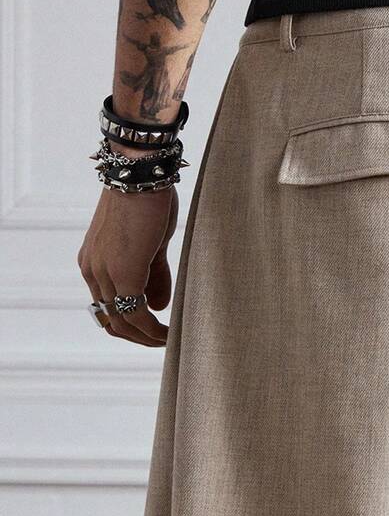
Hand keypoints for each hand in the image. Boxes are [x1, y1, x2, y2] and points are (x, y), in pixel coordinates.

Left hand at [78, 160, 177, 346]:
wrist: (141, 173)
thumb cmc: (148, 200)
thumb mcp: (151, 245)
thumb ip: (154, 276)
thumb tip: (158, 307)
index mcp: (95, 262)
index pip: (107, 308)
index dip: (131, 325)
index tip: (155, 331)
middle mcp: (92, 270)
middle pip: (110, 321)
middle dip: (138, 337)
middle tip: (163, 342)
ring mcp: (104, 272)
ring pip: (122, 322)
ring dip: (146, 337)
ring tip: (169, 341)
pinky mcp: (123, 273)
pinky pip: (136, 314)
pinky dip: (152, 330)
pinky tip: (169, 333)